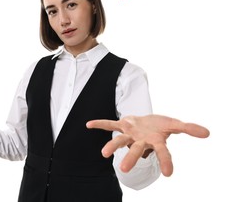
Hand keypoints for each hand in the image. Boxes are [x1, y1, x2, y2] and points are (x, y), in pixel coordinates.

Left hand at [86, 114, 209, 176]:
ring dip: (112, 146)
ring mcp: (130, 134)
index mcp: (155, 142)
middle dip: (131, 159)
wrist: (148, 122)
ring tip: (104, 154)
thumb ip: (188, 128)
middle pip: (136, 150)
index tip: (169, 173)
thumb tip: (207, 133)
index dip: (166, 161)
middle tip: (125, 169)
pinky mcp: (122, 125)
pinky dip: (100, 124)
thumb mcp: (175, 125)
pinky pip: (110, 125)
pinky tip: (88, 125)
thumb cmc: (160, 126)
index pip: (162, 153)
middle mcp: (141, 141)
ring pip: (120, 141)